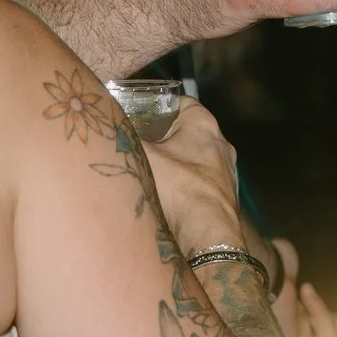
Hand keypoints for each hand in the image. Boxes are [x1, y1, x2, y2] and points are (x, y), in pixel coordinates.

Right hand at [136, 99, 243, 245]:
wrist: (206, 233)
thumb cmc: (177, 187)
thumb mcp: (141, 155)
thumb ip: (125, 138)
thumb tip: (110, 129)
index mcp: (203, 124)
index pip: (182, 102)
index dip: (160, 106)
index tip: (142, 112)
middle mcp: (220, 143)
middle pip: (189, 131)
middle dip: (166, 137)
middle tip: (142, 143)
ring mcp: (226, 171)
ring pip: (196, 159)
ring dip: (177, 164)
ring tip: (152, 172)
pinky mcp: (225, 196)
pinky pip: (201, 183)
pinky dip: (186, 186)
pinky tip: (168, 196)